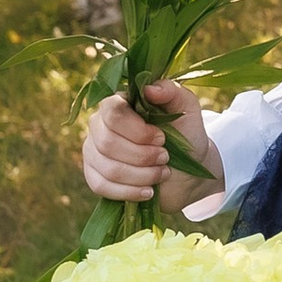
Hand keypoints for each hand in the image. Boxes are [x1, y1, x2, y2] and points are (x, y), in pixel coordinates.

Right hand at [83, 82, 220, 211]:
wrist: (187, 171)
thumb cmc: (186, 135)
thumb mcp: (187, 110)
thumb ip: (172, 91)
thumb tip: (150, 89)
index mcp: (119, 103)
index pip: (113, 113)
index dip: (138, 131)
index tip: (162, 138)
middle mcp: (100, 125)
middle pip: (107, 143)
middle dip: (142, 156)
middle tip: (165, 157)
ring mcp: (94, 151)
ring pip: (107, 168)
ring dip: (141, 175)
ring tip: (162, 173)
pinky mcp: (95, 176)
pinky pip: (100, 186)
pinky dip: (129, 192)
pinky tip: (148, 191)